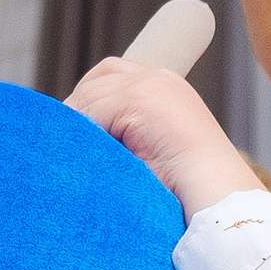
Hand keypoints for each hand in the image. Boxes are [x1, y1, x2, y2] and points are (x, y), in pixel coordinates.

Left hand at [64, 56, 261, 218]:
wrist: (212, 195)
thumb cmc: (182, 189)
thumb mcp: (149, 151)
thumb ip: (123, 135)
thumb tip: (74, 141)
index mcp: (165, 88)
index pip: (111, 74)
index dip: (86, 98)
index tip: (71, 131)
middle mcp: (159, 79)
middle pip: (95, 82)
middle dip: (75, 112)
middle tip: (58, 147)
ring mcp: (150, 84)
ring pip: (88, 99)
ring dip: (73, 131)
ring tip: (63, 160)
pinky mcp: (139, 98)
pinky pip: (89, 112)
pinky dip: (79, 137)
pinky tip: (77, 162)